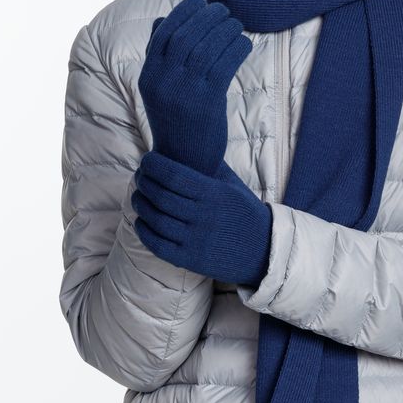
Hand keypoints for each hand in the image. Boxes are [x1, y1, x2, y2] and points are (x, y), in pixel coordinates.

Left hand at [131, 150, 271, 286]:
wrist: (264, 250)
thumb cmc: (245, 212)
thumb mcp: (233, 185)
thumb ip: (211, 166)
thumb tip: (187, 142)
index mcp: (215, 194)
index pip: (174, 176)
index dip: (154, 166)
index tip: (146, 160)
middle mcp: (204, 217)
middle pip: (161, 196)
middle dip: (144, 182)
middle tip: (139, 176)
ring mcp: (196, 240)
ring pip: (156, 220)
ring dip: (141, 205)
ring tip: (138, 196)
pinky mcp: (191, 260)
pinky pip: (158, 245)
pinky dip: (144, 231)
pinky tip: (141, 221)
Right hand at [137, 0, 252, 174]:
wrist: (185, 161)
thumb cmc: (176, 118)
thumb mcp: (160, 88)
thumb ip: (159, 56)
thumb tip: (162, 20)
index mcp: (149, 76)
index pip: (163, 34)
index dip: (183, 13)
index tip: (200, 2)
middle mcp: (163, 82)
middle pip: (186, 37)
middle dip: (207, 18)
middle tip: (223, 11)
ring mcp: (184, 92)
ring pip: (207, 49)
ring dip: (224, 31)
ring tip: (235, 25)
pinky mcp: (207, 103)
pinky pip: (224, 65)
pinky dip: (236, 49)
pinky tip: (244, 44)